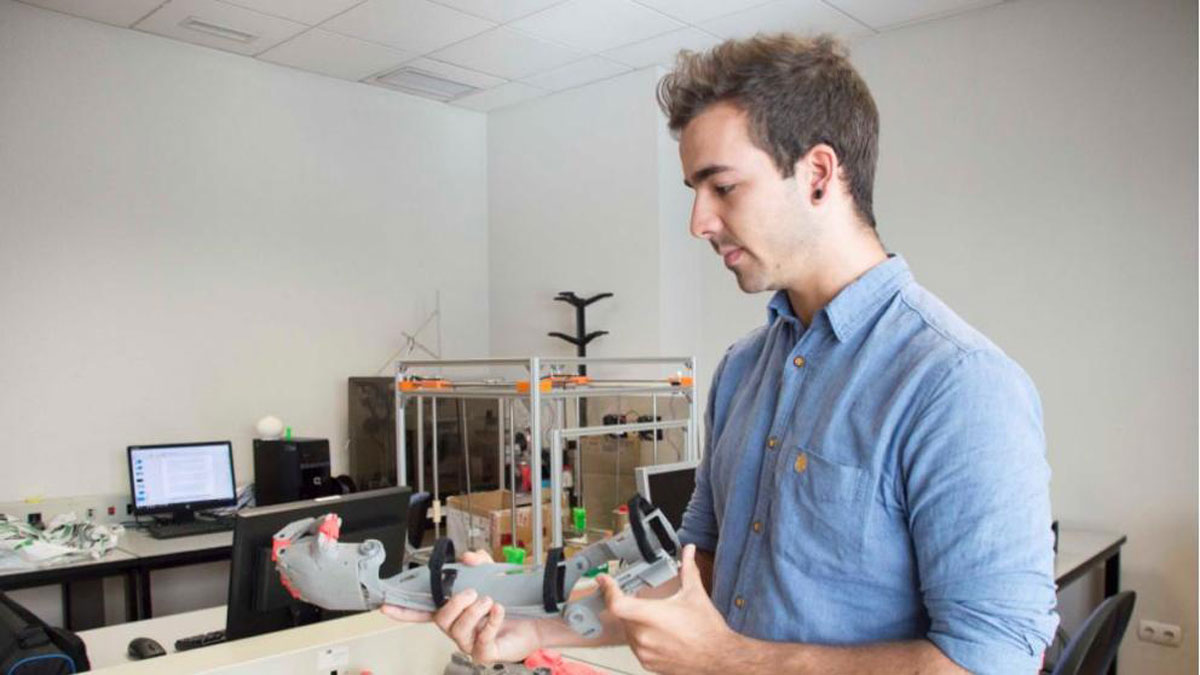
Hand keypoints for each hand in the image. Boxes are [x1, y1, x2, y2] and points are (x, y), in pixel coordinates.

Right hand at [381, 549, 543, 663]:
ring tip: (489, 601)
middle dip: (454, 604)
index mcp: (455, 611)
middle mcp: (459, 629)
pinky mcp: (485, 653)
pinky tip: (498, 611)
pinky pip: (481, 640)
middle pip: (440, 619)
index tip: (385, 605)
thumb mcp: (494, 575)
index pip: (423, 611)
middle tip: (471, 593)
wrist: (538, 619)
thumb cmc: (514, 602)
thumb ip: (479, 564)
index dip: (403, 610)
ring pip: (458, 629)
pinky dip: (490, 621)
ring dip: (474, 610)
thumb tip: (467, 557)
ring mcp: (470, 643)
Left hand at [598, 544, 741, 674]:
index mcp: (652, 616)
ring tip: (654, 617)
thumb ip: (688, 569)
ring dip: (635, 621)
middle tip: (639, 599)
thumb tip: (687, 552)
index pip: (617, 604)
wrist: (719, 657)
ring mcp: (645, 652)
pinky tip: (657, 632)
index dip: (608, 590)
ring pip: (628, 631)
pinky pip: (635, 646)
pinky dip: (641, 637)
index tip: (605, 581)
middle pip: (622, 615)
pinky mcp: (648, 663)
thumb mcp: (695, 594)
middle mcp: (644, 636)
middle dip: (629, 605)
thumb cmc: (707, 631)